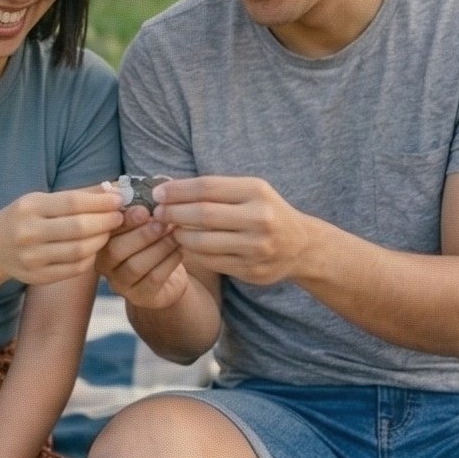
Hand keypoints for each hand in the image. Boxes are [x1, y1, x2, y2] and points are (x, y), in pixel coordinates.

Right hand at [0, 188, 124, 284]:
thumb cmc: (24, 217)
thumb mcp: (42, 199)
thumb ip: (78, 194)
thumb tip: (113, 188)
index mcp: (29, 207)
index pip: (73, 202)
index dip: (100, 202)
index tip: (119, 200)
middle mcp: (28, 233)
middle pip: (78, 228)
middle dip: (105, 221)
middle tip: (120, 216)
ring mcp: (32, 258)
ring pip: (79, 250)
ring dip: (101, 240)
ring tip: (109, 231)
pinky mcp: (37, 277)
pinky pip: (74, 268)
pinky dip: (90, 257)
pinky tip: (95, 248)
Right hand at [95, 205, 189, 308]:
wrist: (168, 275)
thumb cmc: (152, 241)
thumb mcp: (143, 223)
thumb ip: (139, 210)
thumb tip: (146, 194)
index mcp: (101, 241)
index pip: (106, 230)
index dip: (125, 220)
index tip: (144, 209)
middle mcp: (105, 265)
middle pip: (116, 250)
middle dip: (141, 234)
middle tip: (162, 222)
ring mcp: (121, 284)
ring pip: (135, 266)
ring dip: (158, 246)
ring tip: (174, 233)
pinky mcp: (140, 297)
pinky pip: (154, 279)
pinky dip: (169, 261)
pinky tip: (180, 249)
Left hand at [153, 176, 310, 284]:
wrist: (301, 245)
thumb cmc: (265, 210)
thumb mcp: (248, 190)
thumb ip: (213, 189)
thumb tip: (168, 188)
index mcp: (256, 191)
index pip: (206, 187)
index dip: (177, 190)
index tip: (157, 193)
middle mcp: (259, 218)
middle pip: (202, 214)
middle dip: (173, 213)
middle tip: (157, 212)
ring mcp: (257, 247)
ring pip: (203, 242)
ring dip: (179, 235)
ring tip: (170, 228)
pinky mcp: (251, 270)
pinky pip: (211, 261)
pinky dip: (192, 252)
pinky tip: (186, 244)